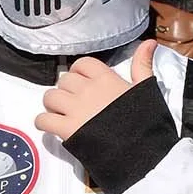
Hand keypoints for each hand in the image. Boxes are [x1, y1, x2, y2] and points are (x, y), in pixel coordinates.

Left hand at [35, 39, 155, 140]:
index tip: (83, 83)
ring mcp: (76, 109)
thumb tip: (149, 42)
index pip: (82, 64)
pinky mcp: (67, 129)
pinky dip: (43, 123)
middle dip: (65, 91)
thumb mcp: (145, 89)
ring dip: (52, 105)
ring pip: (50, 97)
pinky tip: (52, 127)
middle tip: (72, 102)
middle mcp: (88, 90)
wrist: (142, 150)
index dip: (79, 73)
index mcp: (106, 79)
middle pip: (63, 80)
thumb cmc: (145, 121)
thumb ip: (142, 65)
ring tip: (61, 113)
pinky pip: (43, 119)